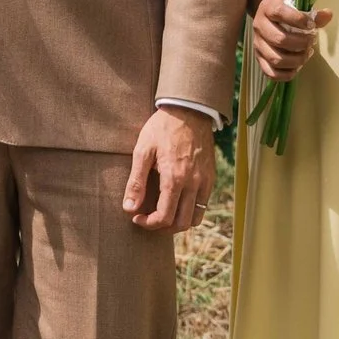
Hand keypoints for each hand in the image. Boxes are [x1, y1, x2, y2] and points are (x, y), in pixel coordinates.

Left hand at [124, 105, 215, 232]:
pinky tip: (177, 202)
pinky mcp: (211, 177)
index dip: (148, 224)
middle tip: (148, 219)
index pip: (164, 217)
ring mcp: (204, 181)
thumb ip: (136, 182)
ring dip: (179, 223)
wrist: (188, 111)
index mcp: (174, 179)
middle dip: (162, 227)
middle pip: (181, 223)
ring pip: (195, 218)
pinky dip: (191, 211)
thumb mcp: (143, 151)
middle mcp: (193, 184)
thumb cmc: (162, 129)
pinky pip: (203, 205)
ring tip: (163, 215)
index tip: (136, 217)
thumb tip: (128, 207)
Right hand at [249, 0, 332, 80]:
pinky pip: (271, 73)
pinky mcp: (259, 59)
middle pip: (279, 39)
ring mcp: (258, 44)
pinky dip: (287, 73)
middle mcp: (259, 26)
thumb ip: (313, 14)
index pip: (280, 12)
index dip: (298, 19)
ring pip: (276, 59)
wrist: (269, 16)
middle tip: (312, 41)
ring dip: (297, 60)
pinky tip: (298, 66)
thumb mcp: (297, 7)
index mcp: (267, 8)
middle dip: (301, 43)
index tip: (311, 25)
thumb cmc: (285, 12)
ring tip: (307, 53)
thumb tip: (328, 15)